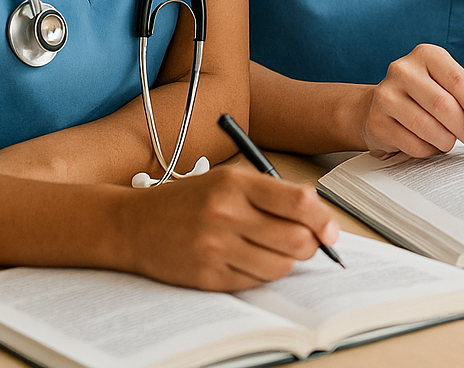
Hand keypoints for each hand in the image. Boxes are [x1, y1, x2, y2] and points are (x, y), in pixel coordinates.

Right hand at [118, 165, 338, 290]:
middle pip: (296, 240)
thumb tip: (318, 216)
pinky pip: (255, 283)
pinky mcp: (206, 277)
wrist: (132, 225)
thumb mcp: (230, 179)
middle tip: (308, 243)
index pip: (299, 203)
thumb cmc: (188, 199)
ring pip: (280, 266)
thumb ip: (274, 193)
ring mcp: (215, 248)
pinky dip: (262, 275)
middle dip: (311, 245)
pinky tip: (250, 260)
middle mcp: (226, 215)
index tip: (331, 231)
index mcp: (236, 184)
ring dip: (287, 262)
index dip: (324, 220)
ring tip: (274, 250)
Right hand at [359, 44, 463, 159]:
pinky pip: (414, 145)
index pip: (462, 84)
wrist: (379, 106)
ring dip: (448, 142)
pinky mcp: (376, 122)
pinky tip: (429, 144)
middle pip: (445, 107)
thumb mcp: (448, 88)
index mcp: (427, 55)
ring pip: (430, 129)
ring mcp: (385, 95)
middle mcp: (403, 70)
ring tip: (451, 141)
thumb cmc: (425, 97)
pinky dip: (429, 151)